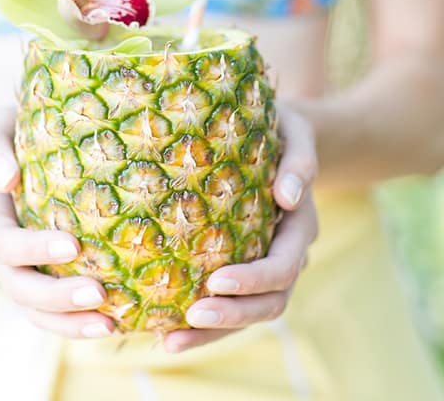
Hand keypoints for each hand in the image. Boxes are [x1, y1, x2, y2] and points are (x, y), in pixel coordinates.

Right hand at [0, 110, 115, 338]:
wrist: (14, 155)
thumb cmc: (12, 135)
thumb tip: (5, 179)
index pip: (5, 243)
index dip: (34, 250)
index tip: (72, 246)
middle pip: (18, 286)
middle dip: (56, 297)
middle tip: (98, 294)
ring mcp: (16, 271)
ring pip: (34, 310)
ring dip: (68, 322)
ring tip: (109, 325)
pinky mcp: (39, 278)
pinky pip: (51, 311)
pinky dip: (75, 322)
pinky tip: (113, 322)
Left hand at [164, 103, 318, 352]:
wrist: (281, 135)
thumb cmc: (283, 129)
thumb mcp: (295, 132)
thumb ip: (300, 160)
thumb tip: (289, 197)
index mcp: (300, 224)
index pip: (282, 266)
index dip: (253, 280)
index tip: (214, 282)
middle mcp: (287, 251)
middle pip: (270, 301)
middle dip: (232, 315)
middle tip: (190, 318)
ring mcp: (267, 261)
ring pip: (250, 312)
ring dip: (214, 332)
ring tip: (170, 341)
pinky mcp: (245, 262)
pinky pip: (231, 300)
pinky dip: (206, 322)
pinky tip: (169, 327)